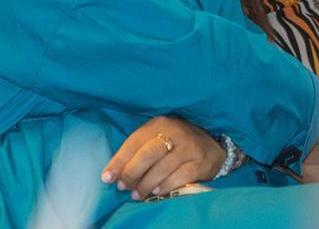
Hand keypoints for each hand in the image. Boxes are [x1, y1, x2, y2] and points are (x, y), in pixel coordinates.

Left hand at [100, 116, 224, 199]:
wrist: (210, 146)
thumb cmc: (176, 143)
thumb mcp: (158, 137)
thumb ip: (139, 149)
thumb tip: (116, 172)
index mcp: (159, 124)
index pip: (134, 141)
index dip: (119, 161)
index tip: (107, 177)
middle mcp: (175, 132)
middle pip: (148, 153)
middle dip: (132, 172)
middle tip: (123, 187)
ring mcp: (189, 147)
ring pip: (162, 167)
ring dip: (145, 184)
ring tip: (136, 195)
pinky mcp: (199, 162)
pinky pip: (179, 177)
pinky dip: (164, 186)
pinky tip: (155, 192)